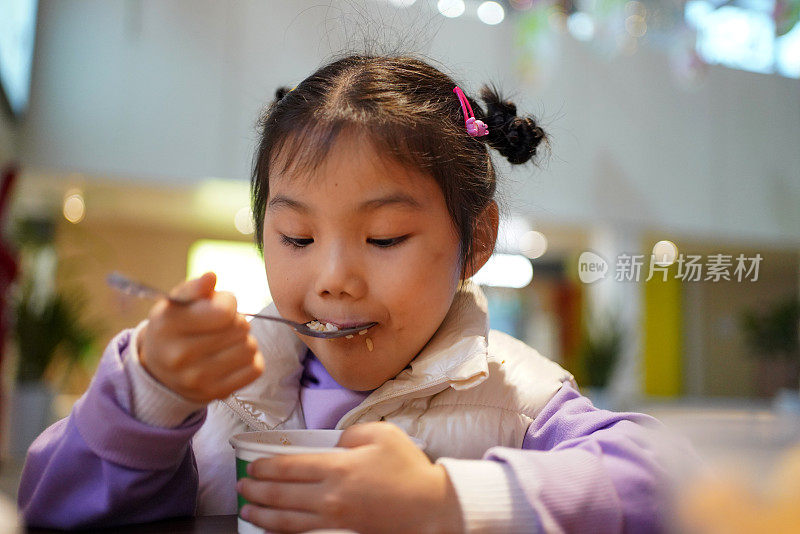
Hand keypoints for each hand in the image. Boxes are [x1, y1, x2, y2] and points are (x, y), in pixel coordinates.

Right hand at [137, 272, 264, 402]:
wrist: (160, 370)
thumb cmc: (175, 327)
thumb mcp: (176, 303)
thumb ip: (194, 288)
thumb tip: (211, 277)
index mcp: (168, 326)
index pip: (224, 311)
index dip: (227, 303)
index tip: (218, 306)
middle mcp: (179, 356)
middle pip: (240, 328)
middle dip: (236, 321)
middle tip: (221, 326)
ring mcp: (197, 379)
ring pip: (250, 347)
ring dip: (244, 340)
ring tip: (227, 341)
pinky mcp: (215, 394)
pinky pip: (256, 368)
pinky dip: (250, 359)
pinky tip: (233, 357)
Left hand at [238, 422, 463, 533]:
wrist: (430, 506)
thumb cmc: (407, 469)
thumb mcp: (381, 434)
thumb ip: (350, 433)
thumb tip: (333, 442)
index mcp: (337, 467)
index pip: (289, 466)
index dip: (265, 467)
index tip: (252, 465)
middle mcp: (329, 495)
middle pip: (280, 494)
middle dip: (255, 490)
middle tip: (241, 486)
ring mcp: (334, 518)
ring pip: (286, 519)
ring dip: (261, 514)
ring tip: (246, 510)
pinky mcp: (341, 531)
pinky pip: (302, 532)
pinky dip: (281, 530)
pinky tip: (273, 527)